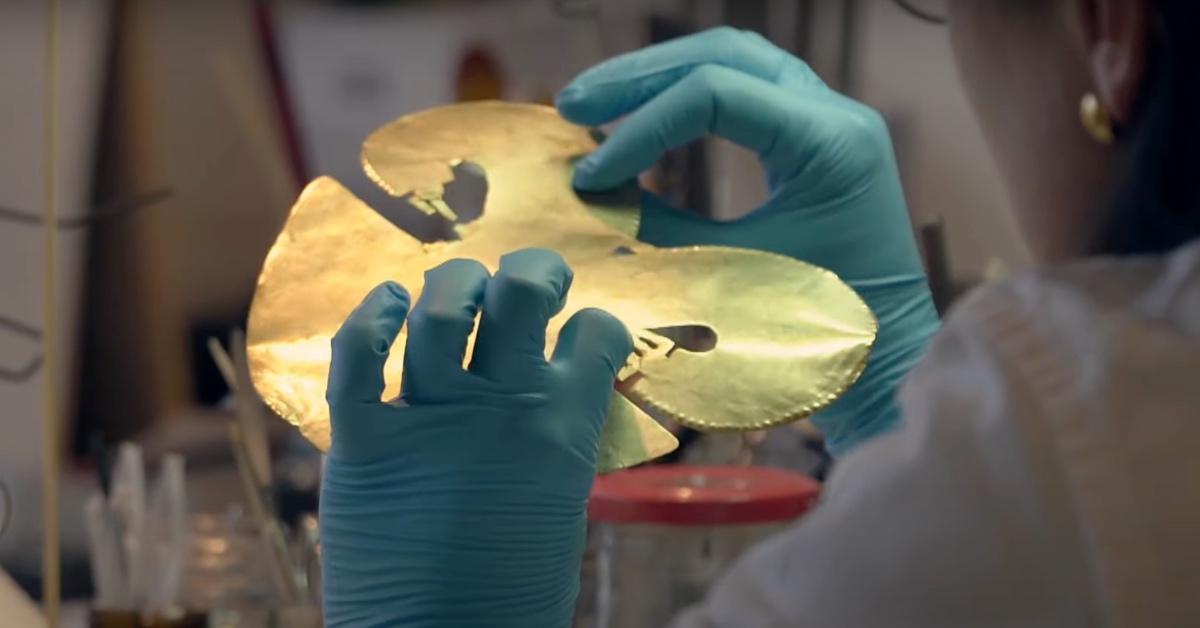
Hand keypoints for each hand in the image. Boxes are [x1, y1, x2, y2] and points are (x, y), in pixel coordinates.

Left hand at [319, 248, 631, 627]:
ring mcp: (430, 418)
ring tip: (459, 292)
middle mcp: (503, 406)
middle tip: (533, 282)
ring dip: (454, 286)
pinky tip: (386, 300)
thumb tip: (554, 393)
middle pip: (520, 292)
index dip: (594, 324)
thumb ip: (557, 441)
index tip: (582, 333)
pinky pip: (357, 355)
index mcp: (565, 427)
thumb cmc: (512, 595)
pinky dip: (369, 315)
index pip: (596, 332)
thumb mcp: (561, 507)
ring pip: (441, 307)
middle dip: (532, 270)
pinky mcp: (363, 442)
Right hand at [557, 27, 940, 454]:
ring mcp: (830, 121)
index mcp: (828, 144)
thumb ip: (663, 230)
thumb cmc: (820, 336)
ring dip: (660, 76)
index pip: (714, 95)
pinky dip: (688, 96)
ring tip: (596, 105)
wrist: (886, 361)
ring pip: (734, 61)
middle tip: (574, 107)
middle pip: (723, 55)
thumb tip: (591, 195)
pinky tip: (644, 120)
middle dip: (639, 77)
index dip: (640, 129)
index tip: (590, 175)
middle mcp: (836, 115)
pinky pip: (746, 90)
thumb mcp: (733, 279)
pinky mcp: (816, 138)